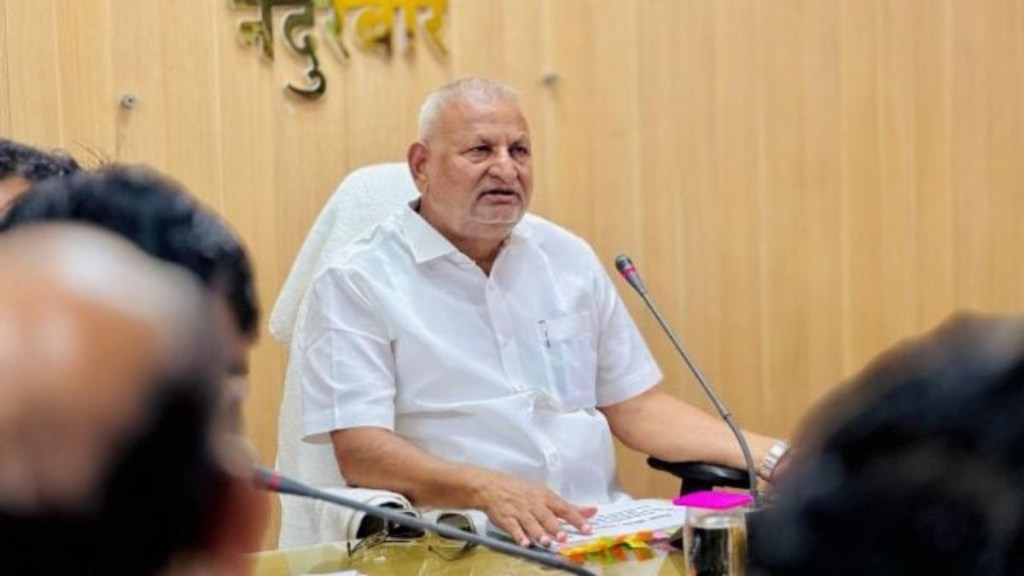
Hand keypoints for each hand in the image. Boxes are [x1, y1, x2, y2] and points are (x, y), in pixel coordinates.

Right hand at [465, 468, 595, 547]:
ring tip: (547, 542)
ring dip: (539, 533)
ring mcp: (519, 512)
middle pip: (547, 517)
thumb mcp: (545, 494)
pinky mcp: (506, 519)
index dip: (576, 519)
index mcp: (545, 497)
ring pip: (531, 523)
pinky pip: (513, 528)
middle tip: (564, 537)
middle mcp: (534, 504)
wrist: (491, 486)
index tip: (587, 529)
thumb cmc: (521, 491)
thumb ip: (568, 507)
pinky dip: (519, 536)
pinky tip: (524, 543)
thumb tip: (592, 511)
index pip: (564, 508)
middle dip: (555, 527)